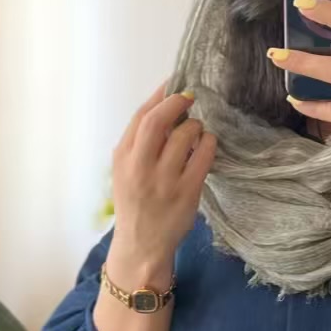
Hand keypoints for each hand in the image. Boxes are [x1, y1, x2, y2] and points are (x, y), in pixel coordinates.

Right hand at [106, 80, 216, 285]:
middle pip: (158, 121)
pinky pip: (203, 156)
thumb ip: (139, 142)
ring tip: (196, 131)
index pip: (140, 117)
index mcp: (123, 158)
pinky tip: (207, 144)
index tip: (174, 84)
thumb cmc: (136, 203)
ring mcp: (164, 180)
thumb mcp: (125, 171)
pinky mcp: (187, 192)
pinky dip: (208, 143)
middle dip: (177, 103)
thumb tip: (164, 103)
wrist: (141, 245)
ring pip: (184, 135)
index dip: (160, 96)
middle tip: (189, 99)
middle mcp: (140, 167)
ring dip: (195, 126)